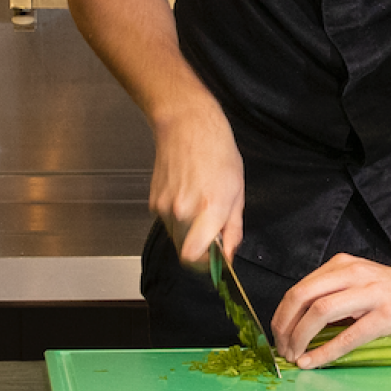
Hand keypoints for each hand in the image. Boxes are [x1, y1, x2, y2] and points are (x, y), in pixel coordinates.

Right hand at [149, 104, 243, 269]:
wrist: (187, 126)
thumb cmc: (217, 153)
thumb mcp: (237, 192)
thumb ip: (233, 229)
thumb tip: (228, 255)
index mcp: (208, 209)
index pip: (194, 257)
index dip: (205, 264)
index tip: (215, 259)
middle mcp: (182, 211)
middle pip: (185, 252)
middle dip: (200, 247)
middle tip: (212, 229)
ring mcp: (164, 207)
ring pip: (176, 238)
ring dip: (188, 233)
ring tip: (199, 206)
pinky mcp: (153, 202)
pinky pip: (167, 222)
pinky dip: (177, 218)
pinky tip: (187, 196)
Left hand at [270, 254, 390, 368]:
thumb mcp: (361, 283)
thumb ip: (334, 295)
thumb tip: (300, 324)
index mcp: (344, 266)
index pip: (299, 288)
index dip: (282, 315)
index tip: (278, 336)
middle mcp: (354, 274)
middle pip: (302, 296)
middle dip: (284, 326)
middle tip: (281, 349)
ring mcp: (371, 293)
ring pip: (320, 312)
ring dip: (300, 337)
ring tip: (294, 356)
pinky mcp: (386, 315)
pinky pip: (348, 335)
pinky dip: (325, 351)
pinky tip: (313, 362)